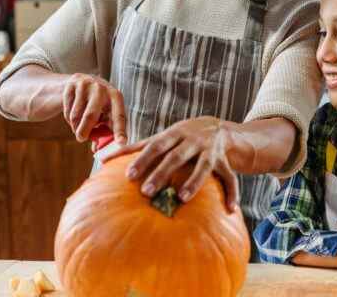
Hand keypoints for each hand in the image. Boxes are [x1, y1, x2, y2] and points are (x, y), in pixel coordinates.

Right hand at [62, 73, 126, 144]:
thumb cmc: (97, 104)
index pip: (119, 116)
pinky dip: (69, 118)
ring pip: (76, 115)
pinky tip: (73, 115)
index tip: (121, 143)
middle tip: (81, 139)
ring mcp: (86, 85)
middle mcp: (102, 88)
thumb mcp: (105, 113)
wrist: (80, 81)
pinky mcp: (71, 84)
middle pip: (91, 116)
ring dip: (75, 126)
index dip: (120, 130)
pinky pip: (67, 109)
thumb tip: (97, 150)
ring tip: (78, 127)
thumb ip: (104, 130)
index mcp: (116, 96)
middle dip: (85, 131)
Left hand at [102, 116, 239, 211]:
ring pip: (203, 166)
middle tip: (147, 191)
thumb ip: (136, 148)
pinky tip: (231, 209)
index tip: (128, 175)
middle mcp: (193, 141)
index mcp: (174, 134)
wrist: (219, 128)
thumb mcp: (162, 138)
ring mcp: (210, 151)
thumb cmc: (182, 136)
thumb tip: (103, 158)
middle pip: (176, 157)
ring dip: (194, 182)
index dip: (142, 159)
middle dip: (161, 173)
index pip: (156, 146)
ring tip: (183, 198)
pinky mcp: (225, 162)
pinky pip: (230, 178)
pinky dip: (232, 192)